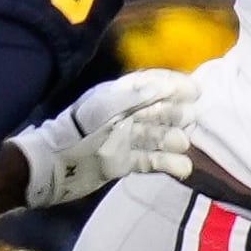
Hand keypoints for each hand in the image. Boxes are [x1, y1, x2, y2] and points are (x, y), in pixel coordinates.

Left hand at [8, 70, 197, 208]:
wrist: (54, 166)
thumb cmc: (79, 130)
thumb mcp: (106, 107)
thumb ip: (137, 95)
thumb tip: (168, 87)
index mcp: (119, 96)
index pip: (152, 84)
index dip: (174, 84)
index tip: (195, 90)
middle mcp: (125, 115)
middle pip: (159, 110)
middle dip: (177, 112)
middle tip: (193, 117)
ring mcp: (125, 140)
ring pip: (158, 136)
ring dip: (173, 139)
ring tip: (184, 143)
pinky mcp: (124, 162)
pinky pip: (151, 160)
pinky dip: (167, 163)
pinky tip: (182, 167)